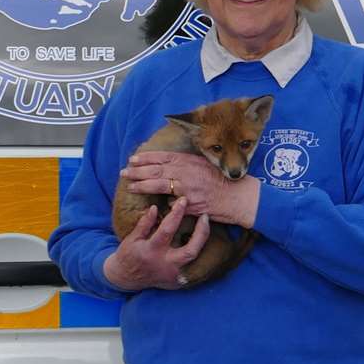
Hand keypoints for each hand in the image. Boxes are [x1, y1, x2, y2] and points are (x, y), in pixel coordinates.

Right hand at [102, 198, 211, 291]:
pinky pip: (192, 264)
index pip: (167, 230)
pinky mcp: (177, 280)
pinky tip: (199, 239)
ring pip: (194, 257)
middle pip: (191, 250)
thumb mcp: (132, 239)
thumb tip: (155, 208)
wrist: (125, 279)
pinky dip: (196, 250)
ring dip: (202, 240)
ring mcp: (173, 274)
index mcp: (151, 251)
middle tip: (205, 216)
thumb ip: (144, 224)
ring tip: (205, 225)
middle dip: (201, 232)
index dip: (177, 213)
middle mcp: (164, 264)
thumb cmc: (128, 256)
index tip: (183, 200)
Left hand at [121, 151, 260, 227]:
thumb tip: (169, 167)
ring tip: (130, 186)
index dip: (146, 157)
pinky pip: (171, 204)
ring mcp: (187, 188)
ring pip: (158, 185)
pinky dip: (161, 204)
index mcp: (190, 161)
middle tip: (124, 172)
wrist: (239, 197)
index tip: (133, 159)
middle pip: (156, 170)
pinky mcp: (189, 204)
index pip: (163, 157)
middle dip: (137, 171)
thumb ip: (187, 164)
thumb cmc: (224, 180)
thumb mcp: (206, 165)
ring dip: (141, 185)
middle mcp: (187, 172)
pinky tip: (150, 206)